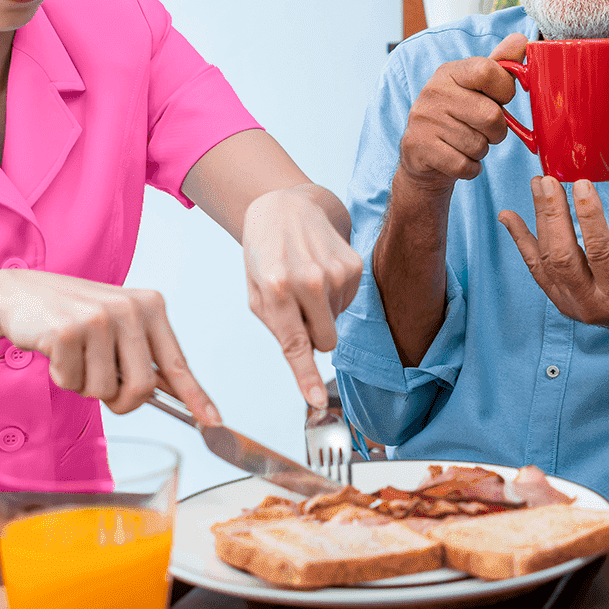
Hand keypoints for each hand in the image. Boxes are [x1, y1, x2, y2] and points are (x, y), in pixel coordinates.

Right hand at [0, 269, 220, 422]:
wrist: (21, 295)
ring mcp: (99, 318)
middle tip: (100, 383)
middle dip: (120, 400)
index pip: (178, 363)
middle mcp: (130, 308)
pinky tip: (57, 350)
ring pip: (104, 390)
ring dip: (84, 384)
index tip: (214, 422)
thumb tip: (177, 396)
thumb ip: (145, 357)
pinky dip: (63, 377)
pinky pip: (72, 382)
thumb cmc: (75, 316)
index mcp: (150, 306)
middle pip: (142, 388)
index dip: (196, 397)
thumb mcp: (118, 327)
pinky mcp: (68, 330)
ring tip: (75, 354)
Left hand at [241, 186, 362, 407]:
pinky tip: (320, 270)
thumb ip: (276, 325)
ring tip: (305, 278)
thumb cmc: (265, 252)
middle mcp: (309, 280)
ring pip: (337, 322)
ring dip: (321, 310)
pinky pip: (348, 303)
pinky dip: (334, 295)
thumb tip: (308, 355)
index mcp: (276, 287)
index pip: (295, 344)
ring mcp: (335, 272)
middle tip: (297, 308)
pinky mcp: (354, 265)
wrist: (286, 206)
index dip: (306, 377)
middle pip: (325, 341)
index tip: (314, 401)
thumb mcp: (254, 288)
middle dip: (313, 335)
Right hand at [398, 33, 526, 188]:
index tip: (499, 99)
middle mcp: (432, 92)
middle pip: (491, 116)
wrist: (422, 156)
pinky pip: (464, 165)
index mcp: (448, 72)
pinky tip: (458, 159)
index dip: (504, 90)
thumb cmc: (457, 118)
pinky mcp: (419, 148)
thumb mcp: (475, 89)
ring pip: (478, 145)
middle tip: (484, 131)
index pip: (487, 70)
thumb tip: (521, 40)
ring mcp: (423, 120)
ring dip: (481, 151)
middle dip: (497, 131)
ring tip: (466, 144)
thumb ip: (499, 65)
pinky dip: (469, 168)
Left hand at [497, 172, 608, 332]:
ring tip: (537, 185)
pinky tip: (508, 216)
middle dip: (553, 215)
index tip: (581, 183)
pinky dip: (521, 239)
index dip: (589, 215)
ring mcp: (569, 303)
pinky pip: (534, 266)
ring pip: (546, 259)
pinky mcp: (556, 298)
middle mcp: (591, 303)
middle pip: (563, 256)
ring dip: (538, 219)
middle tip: (548, 181)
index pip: (599, 250)